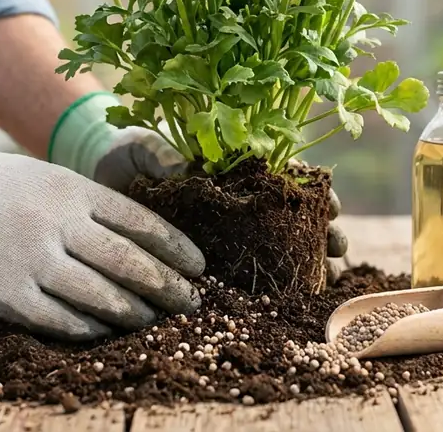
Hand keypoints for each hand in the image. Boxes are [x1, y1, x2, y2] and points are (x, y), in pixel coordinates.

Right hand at [0, 110, 204, 339]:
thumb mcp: (45, 176)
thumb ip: (87, 204)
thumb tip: (138, 237)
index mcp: (72, 190)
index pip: (141, 223)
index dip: (176, 249)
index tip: (198, 267)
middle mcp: (58, 222)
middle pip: (129, 262)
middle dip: (167, 286)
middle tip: (190, 303)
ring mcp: (31, 258)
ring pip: (99, 295)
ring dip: (133, 312)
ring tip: (151, 320)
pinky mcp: (3, 291)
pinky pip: (57, 319)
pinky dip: (87, 328)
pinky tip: (104, 332)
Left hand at [94, 127, 348, 281]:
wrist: (103, 180)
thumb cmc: (128, 154)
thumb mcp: (142, 145)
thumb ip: (160, 152)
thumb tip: (182, 168)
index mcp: (236, 165)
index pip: (288, 176)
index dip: (316, 190)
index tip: (332, 206)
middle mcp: (243, 198)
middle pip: (298, 215)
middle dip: (326, 230)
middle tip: (339, 248)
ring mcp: (233, 230)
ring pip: (288, 246)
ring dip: (316, 261)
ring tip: (333, 277)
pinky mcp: (215, 258)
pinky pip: (254, 272)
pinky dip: (282, 282)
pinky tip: (302, 296)